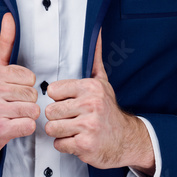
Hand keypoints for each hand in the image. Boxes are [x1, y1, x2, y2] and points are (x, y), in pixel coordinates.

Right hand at [0, 13, 38, 165]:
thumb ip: (4, 44)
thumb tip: (10, 17)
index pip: (29, 76)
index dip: (24, 86)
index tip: (11, 92)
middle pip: (32, 93)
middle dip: (26, 102)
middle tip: (11, 107)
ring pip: (32, 109)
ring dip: (25, 116)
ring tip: (11, 117)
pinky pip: (28, 125)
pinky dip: (24, 129)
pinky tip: (11, 127)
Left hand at [44, 30, 154, 173]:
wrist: (127, 139)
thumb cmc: (108, 110)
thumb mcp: (102, 82)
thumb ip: (93, 59)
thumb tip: (96, 32)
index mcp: (90, 87)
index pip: (52, 90)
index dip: (57, 98)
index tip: (68, 102)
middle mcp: (90, 105)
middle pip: (50, 110)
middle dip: (57, 117)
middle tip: (71, 118)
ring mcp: (88, 126)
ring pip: (52, 128)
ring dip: (59, 132)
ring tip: (73, 129)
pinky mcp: (85, 145)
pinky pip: (59, 144)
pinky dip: (65, 145)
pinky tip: (77, 140)